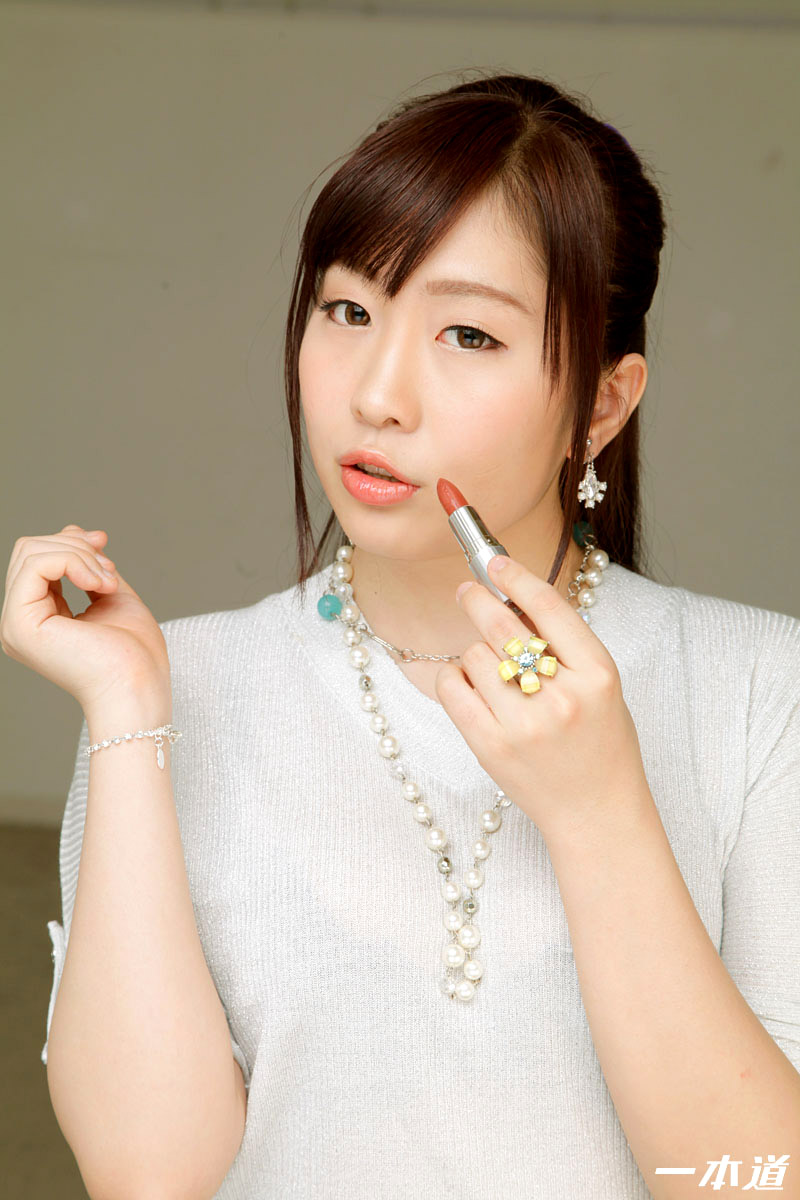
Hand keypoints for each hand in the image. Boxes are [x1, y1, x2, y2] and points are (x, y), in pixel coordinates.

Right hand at [1, 524, 171, 712]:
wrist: (139, 688)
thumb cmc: (134, 654)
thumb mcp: (111, 594)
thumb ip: (90, 566)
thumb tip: (71, 529)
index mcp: (38, 616)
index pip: (37, 557)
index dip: (70, 541)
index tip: (104, 543)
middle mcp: (20, 621)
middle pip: (29, 548)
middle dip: (75, 546)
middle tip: (109, 570)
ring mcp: (16, 623)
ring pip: (31, 551)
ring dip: (79, 555)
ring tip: (108, 582)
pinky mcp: (21, 624)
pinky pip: (36, 564)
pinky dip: (74, 562)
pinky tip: (100, 585)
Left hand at [434, 554, 649, 843]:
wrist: (597, 813)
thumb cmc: (601, 745)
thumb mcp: (601, 688)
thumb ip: (565, 646)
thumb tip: (513, 595)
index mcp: (598, 675)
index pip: (549, 607)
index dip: (516, 576)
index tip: (494, 561)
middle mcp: (562, 696)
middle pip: (503, 625)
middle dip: (477, 599)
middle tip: (466, 590)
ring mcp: (524, 724)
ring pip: (475, 656)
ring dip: (476, 654)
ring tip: (491, 673)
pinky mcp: (491, 746)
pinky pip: (453, 688)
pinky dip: (454, 677)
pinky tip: (467, 683)